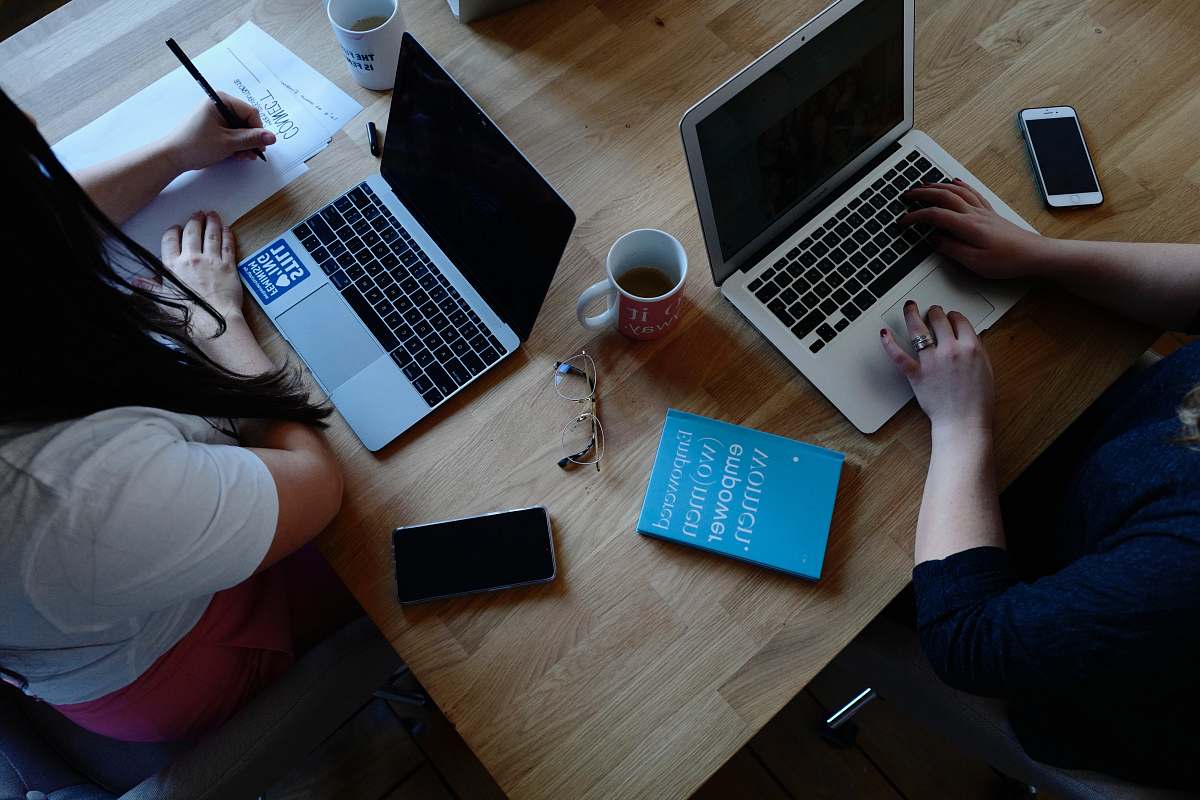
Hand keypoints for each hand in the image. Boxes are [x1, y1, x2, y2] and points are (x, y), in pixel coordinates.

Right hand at [156, 211, 242, 338]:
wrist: (213, 321)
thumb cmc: (189, 315)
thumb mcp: (163, 300)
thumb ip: (150, 287)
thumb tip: (136, 281)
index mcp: (173, 266)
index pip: (170, 240)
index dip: (173, 231)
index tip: (176, 228)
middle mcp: (192, 259)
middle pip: (192, 232)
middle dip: (194, 220)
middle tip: (197, 214)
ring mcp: (211, 261)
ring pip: (211, 234)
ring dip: (212, 222)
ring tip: (212, 214)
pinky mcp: (228, 266)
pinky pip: (228, 245)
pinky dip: (227, 234)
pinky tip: (227, 228)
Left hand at [162, 92, 276, 172]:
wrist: (173, 157)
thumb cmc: (196, 145)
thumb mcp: (228, 142)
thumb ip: (252, 139)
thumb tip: (272, 137)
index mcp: (221, 101)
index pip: (250, 112)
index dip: (258, 130)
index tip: (260, 146)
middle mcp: (220, 105)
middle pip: (247, 121)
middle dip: (251, 139)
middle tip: (251, 154)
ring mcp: (217, 116)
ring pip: (241, 129)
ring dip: (245, 144)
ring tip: (243, 157)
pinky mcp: (215, 127)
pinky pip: (233, 134)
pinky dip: (237, 145)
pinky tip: (236, 155)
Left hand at [880, 302, 993, 433]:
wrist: (964, 421)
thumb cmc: (977, 400)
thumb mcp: (986, 368)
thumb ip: (977, 349)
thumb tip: (970, 335)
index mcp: (971, 347)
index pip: (959, 319)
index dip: (954, 315)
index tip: (950, 316)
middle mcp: (950, 349)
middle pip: (939, 319)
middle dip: (935, 312)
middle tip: (932, 311)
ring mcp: (931, 361)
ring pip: (918, 328)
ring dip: (912, 314)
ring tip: (909, 307)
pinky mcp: (916, 374)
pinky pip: (898, 355)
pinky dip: (889, 343)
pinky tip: (884, 333)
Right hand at [900, 179, 1050, 279]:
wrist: (1034, 254)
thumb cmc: (1008, 260)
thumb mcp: (975, 263)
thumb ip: (952, 250)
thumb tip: (935, 241)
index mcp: (967, 226)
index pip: (934, 216)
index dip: (915, 217)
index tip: (903, 222)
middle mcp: (974, 214)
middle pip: (943, 196)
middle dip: (921, 193)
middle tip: (906, 195)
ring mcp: (982, 211)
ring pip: (956, 190)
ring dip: (937, 186)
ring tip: (923, 185)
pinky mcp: (989, 213)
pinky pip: (971, 192)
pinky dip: (959, 184)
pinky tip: (954, 182)